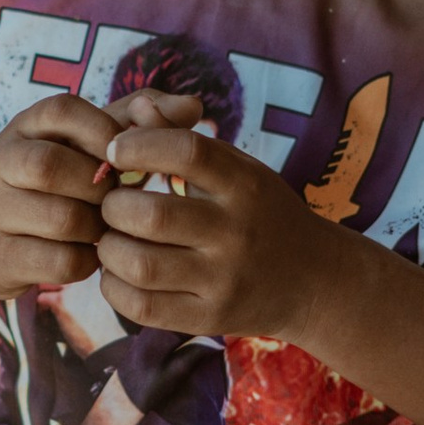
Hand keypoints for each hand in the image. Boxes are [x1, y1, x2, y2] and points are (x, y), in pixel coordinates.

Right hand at [0, 92, 116, 295]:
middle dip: (100, 188)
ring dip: (98, 228)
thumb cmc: (44, 185)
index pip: (61, 110)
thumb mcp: (72, 145)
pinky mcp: (0, 258)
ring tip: (104, 229)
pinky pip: (61, 262)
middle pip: (53, 166)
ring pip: (62, 219)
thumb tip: (189, 107)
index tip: (123, 157)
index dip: (103, 131)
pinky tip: (87, 254)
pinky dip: (88, 261)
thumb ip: (128, 123)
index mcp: (23, 127)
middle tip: (116, 201)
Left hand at [95, 95, 329, 338]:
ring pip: (140, 265)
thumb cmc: (260, 214)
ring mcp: (224, 280)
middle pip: (153, 215)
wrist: (314, 281)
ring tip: (112, 239)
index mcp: (245, 184)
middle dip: (113, 206)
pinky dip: (114, 286)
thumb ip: (182, 137)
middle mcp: (237, 232)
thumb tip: (135, 106)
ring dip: (109, 248)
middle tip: (111, 205)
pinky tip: (120, 272)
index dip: (140, 145)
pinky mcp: (209, 318)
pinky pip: (142, 307)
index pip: (187, 152)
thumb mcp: (237, 169)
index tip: (115, 148)